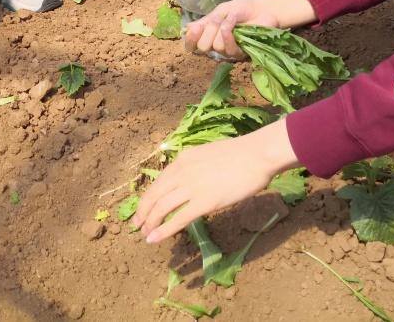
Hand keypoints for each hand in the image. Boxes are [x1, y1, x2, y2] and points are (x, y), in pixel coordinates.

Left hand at [134, 120, 298, 242]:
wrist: (257, 154)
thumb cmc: (240, 153)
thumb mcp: (208, 154)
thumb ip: (195, 167)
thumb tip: (190, 181)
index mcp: (183, 159)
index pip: (158, 181)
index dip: (147, 198)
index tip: (142, 209)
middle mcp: (182, 172)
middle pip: (154, 195)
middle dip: (143, 212)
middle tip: (137, 225)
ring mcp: (192, 187)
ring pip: (161, 208)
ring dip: (150, 223)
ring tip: (145, 234)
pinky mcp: (204, 202)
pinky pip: (178, 219)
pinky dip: (163, 231)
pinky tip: (155, 239)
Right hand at [183, 0, 280, 60]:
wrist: (262, 10)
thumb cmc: (242, 9)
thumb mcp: (221, 11)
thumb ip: (206, 21)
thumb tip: (187, 28)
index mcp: (209, 34)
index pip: (192, 44)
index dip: (190, 39)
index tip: (194, 29)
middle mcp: (216, 45)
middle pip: (202, 46)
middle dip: (208, 31)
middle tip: (218, 21)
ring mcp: (228, 50)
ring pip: (215, 47)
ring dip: (221, 30)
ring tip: (230, 21)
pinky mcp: (240, 53)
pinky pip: (228, 49)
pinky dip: (228, 35)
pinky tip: (232, 28)